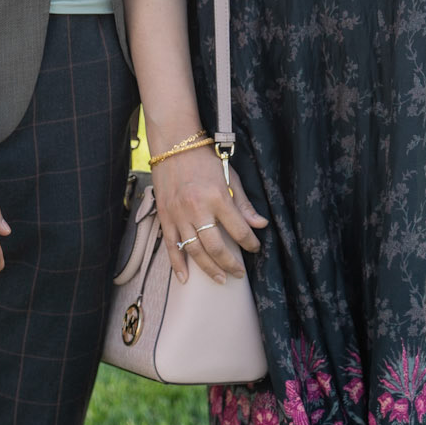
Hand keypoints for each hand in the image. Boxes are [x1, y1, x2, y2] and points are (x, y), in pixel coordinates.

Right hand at [151, 145, 265, 285]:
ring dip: (208, 269)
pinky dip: (178, 265)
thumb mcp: (230, 176)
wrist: (173, 145)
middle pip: (216, 247)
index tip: (255, 248)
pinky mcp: (165, 217)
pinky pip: (171, 247)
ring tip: (220, 279)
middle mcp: (197, 209)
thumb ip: (244, 203)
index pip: (239, 229)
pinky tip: (186, 278)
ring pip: (194, 251)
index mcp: (218, 197)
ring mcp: (179, 215)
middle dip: (230, 264)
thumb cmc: (204, 159)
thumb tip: (260, 224)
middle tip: (238, 273)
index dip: (250, 242)